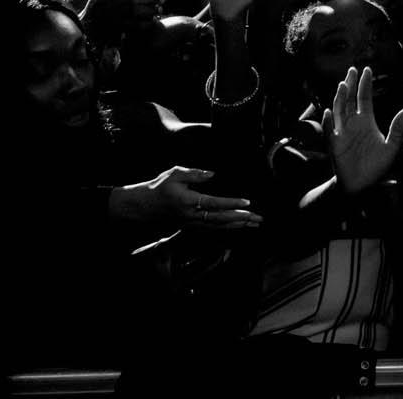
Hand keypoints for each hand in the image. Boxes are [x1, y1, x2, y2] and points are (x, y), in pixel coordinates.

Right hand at [112, 167, 262, 230]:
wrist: (144, 206)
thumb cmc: (160, 187)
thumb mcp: (175, 173)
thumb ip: (195, 173)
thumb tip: (213, 174)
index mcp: (188, 201)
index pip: (214, 203)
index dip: (232, 203)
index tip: (247, 202)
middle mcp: (192, 216)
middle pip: (221, 219)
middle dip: (241, 218)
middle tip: (258, 217)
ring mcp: (192, 223)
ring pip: (218, 226)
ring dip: (238, 225)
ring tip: (254, 223)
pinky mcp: (191, 226)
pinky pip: (213, 228)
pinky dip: (227, 228)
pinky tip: (238, 226)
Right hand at [323, 66, 402, 194]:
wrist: (361, 185)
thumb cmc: (375, 166)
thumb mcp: (391, 147)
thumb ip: (397, 129)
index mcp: (366, 121)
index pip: (364, 98)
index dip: (365, 84)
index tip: (367, 69)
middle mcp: (353, 123)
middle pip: (350, 99)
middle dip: (351, 84)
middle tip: (353, 69)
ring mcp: (343, 132)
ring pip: (339, 110)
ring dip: (340, 98)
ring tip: (343, 85)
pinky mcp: (335, 144)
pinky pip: (330, 130)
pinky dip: (328, 121)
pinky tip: (329, 111)